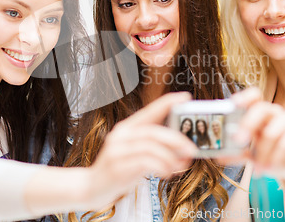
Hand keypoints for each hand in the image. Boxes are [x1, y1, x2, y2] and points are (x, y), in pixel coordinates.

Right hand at [87, 92, 196, 207]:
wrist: (91, 188)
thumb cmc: (120, 170)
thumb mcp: (135, 153)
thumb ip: (156, 148)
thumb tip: (185, 151)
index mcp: (126, 128)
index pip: (149, 110)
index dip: (167, 102)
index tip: (185, 97)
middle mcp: (120, 136)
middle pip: (153, 131)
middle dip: (176, 139)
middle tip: (192, 149)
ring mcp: (117, 151)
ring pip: (151, 147)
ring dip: (170, 158)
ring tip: (179, 166)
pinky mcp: (117, 168)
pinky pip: (145, 163)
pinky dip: (161, 167)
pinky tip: (166, 173)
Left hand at [216, 88, 284, 180]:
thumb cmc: (266, 152)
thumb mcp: (248, 153)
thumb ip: (234, 153)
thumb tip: (218, 156)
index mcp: (257, 112)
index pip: (253, 96)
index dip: (244, 97)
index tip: (234, 104)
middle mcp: (272, 112)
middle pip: (261, 109)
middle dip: (248, 124)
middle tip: (238, 140)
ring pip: (271, 133)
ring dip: (262, 154)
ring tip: (258, 168)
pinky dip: (275, 159)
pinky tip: (270, 168)